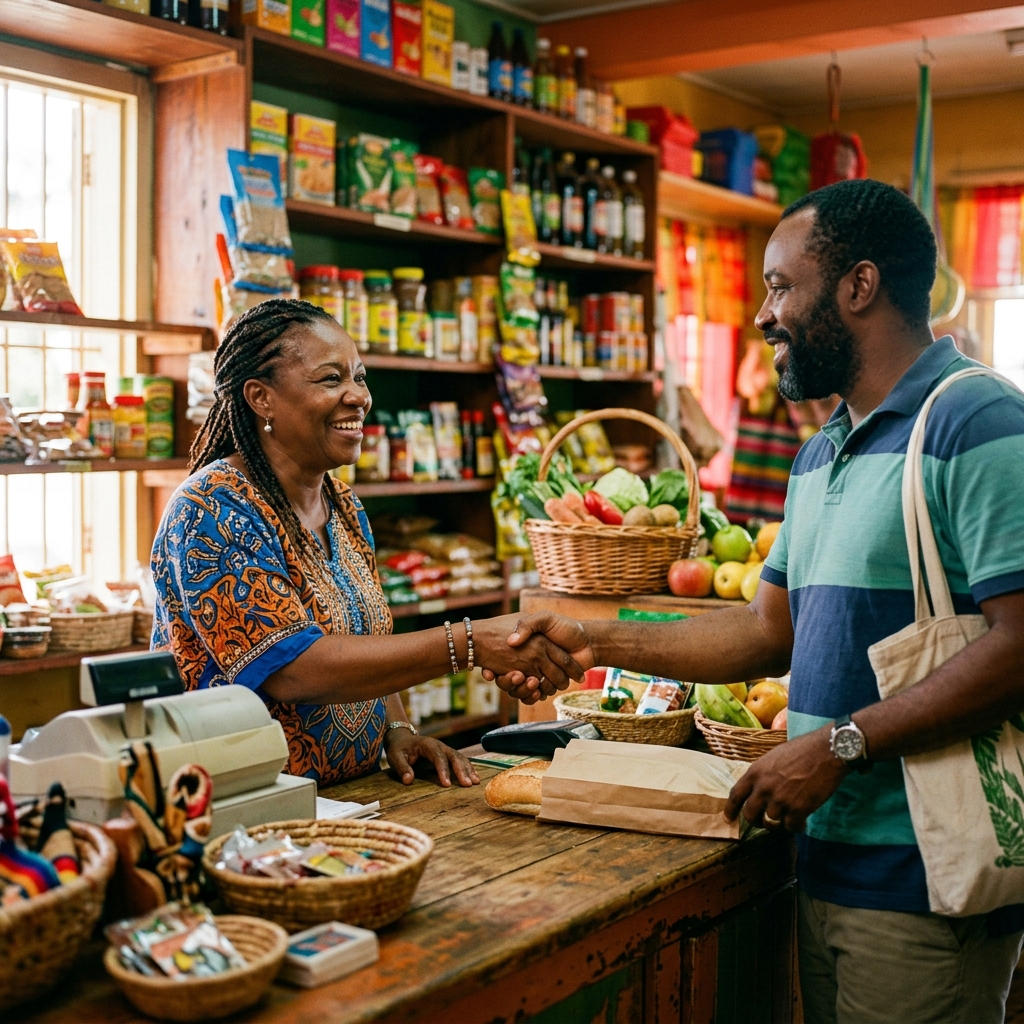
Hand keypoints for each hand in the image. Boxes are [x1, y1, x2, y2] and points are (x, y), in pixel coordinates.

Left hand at [383, 728, 478, 787]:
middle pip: (454, 756)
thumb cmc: (399, 749)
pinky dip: (469, 768)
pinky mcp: (448, 754)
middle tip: (468, 784)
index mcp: (427, 745)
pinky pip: (461, 760)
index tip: (447, 784)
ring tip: (475, 782)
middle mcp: (440, 746)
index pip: (438, 757)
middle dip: (461, 770)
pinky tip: (475, 777)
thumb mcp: (395, 757)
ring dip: (468, 769)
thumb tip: (408, 780)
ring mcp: (445, 749)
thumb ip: (402, 768)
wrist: (403, 739)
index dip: (443, 770)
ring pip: (460, 758)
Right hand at [482, 613, 594, 703]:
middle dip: (510, 681)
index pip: (505, 660)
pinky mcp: (547, 685)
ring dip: (522, 689)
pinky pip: (534, 695)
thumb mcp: (545, 618)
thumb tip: (512, 641)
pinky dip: (532, 696)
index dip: (496, 668)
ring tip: (528, 681)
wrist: (588, 642)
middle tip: (515, 675)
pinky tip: (535, 692)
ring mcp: (537, 674)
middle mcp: (530, 662)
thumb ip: (529, 624)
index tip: (490, 671)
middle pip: (511, 678)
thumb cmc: (567, 628)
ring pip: (521, 689)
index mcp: (525, 648)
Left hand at [724, 727, 849, 831]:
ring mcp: (780, 800)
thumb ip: (762, 774)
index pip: (735, 795)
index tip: (728, 819)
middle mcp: (764, 788)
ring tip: (786, 820)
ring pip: (770, 824)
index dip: (730, 809)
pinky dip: (795, 827)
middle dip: (755, 821)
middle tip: (764, 821)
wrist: (826, 752)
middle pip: (750, 815)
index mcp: (755, 772)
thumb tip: (758, 790)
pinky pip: (790, 828)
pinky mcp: (798, 810)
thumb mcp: (772, 757)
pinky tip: (801, 822)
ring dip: (777, 825)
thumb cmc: (801, 750)